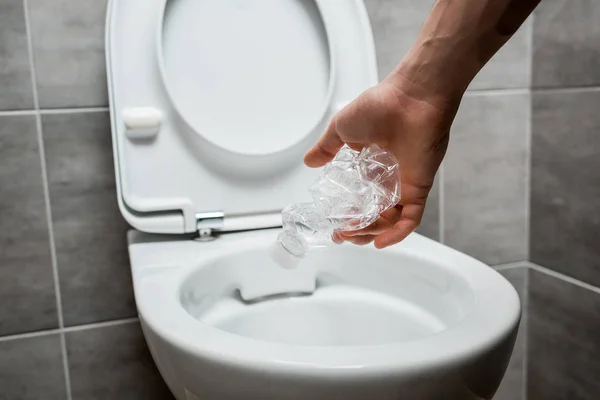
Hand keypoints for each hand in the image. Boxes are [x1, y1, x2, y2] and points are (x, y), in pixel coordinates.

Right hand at [304, 78, 459, 247]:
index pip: (359, 200)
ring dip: (371, 233)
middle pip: (374, 216)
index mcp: (370, 166)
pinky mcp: (419, 187)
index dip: (347, 216)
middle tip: (341, 235)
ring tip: (353, 235)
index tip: (333, 226)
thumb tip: (308, 161)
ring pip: (390, 221)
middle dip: (357, 231)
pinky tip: (380, 242)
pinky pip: (411, 219)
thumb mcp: (342, 127)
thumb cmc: (379, 106)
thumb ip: (326, 147)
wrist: (410, 98)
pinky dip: (397, 233)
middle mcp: (387, 179)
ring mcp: (404, 185)